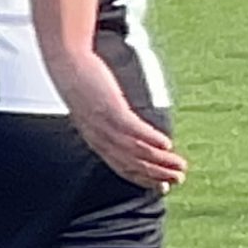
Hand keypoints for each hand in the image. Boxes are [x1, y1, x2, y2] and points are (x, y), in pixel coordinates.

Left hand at [50, 51, 187, 191]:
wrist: (66, 60)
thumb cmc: (82, 81)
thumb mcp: (94, 107)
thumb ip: (110, 120)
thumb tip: (130, 126)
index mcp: (95, 139)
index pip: (122, 167)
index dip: (144, 179)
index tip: (163, 187)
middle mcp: (99, 136)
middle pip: (131, 163)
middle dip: (156, 174)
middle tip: (178, 180)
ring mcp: (104, 123)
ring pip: (135, 150)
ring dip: (160, 161)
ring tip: (181, 165)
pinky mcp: (110, 108)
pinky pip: (133, 129)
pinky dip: (150, 139)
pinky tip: (167, 144)